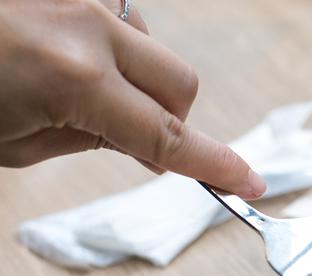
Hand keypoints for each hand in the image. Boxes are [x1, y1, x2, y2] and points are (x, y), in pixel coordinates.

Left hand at [0, 0, 265, 197]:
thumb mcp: (10, 142)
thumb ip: (86, 138)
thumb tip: (136, 139)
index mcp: (75, 79)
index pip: (168, 137)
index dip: (214, 165)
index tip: (247, 180)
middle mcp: (89, 27)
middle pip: (181, 85)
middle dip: (172, 119)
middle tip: (131, 138)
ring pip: (151, 48)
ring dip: (135, 79)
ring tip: (72, 87)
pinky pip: (118, 18)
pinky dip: (106, 46)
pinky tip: (59, 52)